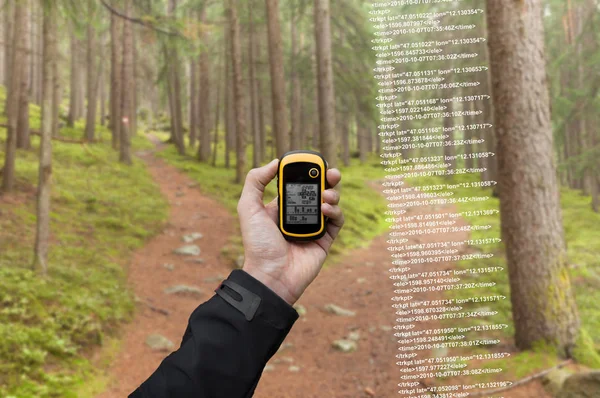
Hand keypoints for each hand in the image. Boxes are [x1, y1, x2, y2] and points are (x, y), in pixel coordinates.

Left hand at [237, 158, 343, 305]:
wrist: (271, 276)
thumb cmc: (258, 245)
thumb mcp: (248, 208)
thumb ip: (256, 181)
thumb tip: (274, 162)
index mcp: (281, 206)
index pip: (298, 183)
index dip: (307, 172)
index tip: (312, 163)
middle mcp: (298, 215)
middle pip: (318, 190)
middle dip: (327, 178)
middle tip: (330, 172)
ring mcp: (313, 227)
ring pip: (330, 203)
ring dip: (332, 193)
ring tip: (326, 194)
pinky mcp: (325, 240)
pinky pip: (337, 221)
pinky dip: (336, 211)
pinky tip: (326, 208)